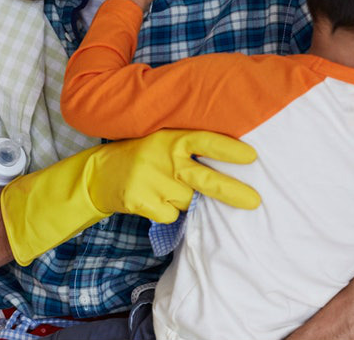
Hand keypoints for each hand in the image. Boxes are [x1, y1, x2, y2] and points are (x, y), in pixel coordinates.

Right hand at [0, 129, 259, 264]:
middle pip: (205, 179)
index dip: (228, 150)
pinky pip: (171, 215)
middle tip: (255, 201)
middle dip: (232, 191)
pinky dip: (167, 213)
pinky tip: (152, 201)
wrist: (98, 173)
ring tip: (164, 188)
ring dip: (183, 200)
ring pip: (187, 202)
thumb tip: (231, 166)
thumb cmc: (142, 157)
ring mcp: (151, 180)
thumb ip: (187, 150)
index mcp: (170, 138)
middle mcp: (163, 157)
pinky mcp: (141, 201)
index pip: (204, 141)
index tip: (252, 157)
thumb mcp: (161, 142)